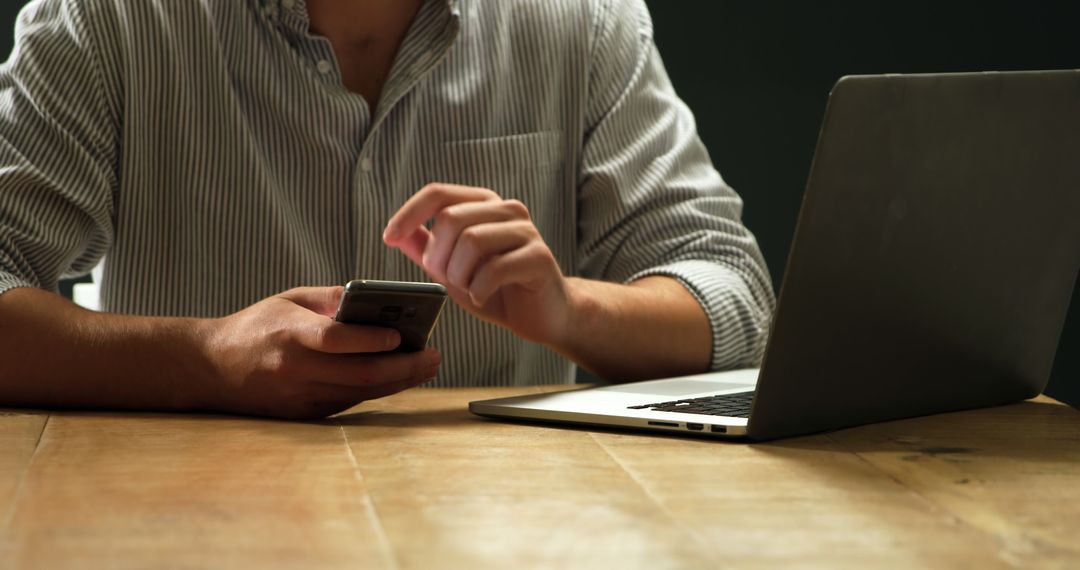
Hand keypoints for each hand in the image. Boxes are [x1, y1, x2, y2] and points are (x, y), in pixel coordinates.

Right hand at [198, 286, 440, 418]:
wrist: (211, 368)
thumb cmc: (256, 326)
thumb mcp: (288, 299)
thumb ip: (331, 297)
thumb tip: (376, 299)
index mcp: (288, 334)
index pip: (334, 339)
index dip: (369, 339)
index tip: (400, 335)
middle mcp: (294, 369)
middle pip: (359, 374)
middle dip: (404, 367)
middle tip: (434, 355)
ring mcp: (299, 397)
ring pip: (361, 393)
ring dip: (400, 381)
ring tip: (427, 365)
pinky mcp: (304, 414)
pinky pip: (350, 402)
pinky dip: (378, 389)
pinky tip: (399, 376)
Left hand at [383, 183, 571, 344]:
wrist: (543, 315)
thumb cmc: (498, 290)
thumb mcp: (453, 269)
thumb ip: (427, 250)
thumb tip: (396, 233)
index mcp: (484, 205)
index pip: (438, 193)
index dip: (408, 213)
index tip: (388, 237)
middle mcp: (507, 210)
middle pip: (450, 218)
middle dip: (438, 257)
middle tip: (449, 280)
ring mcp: (526, 231)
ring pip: (472, 240)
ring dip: (460, 275)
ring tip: (469, 289)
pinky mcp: (539, 257)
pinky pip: (494, 269)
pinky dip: (479, 290)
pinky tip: (484, 298)